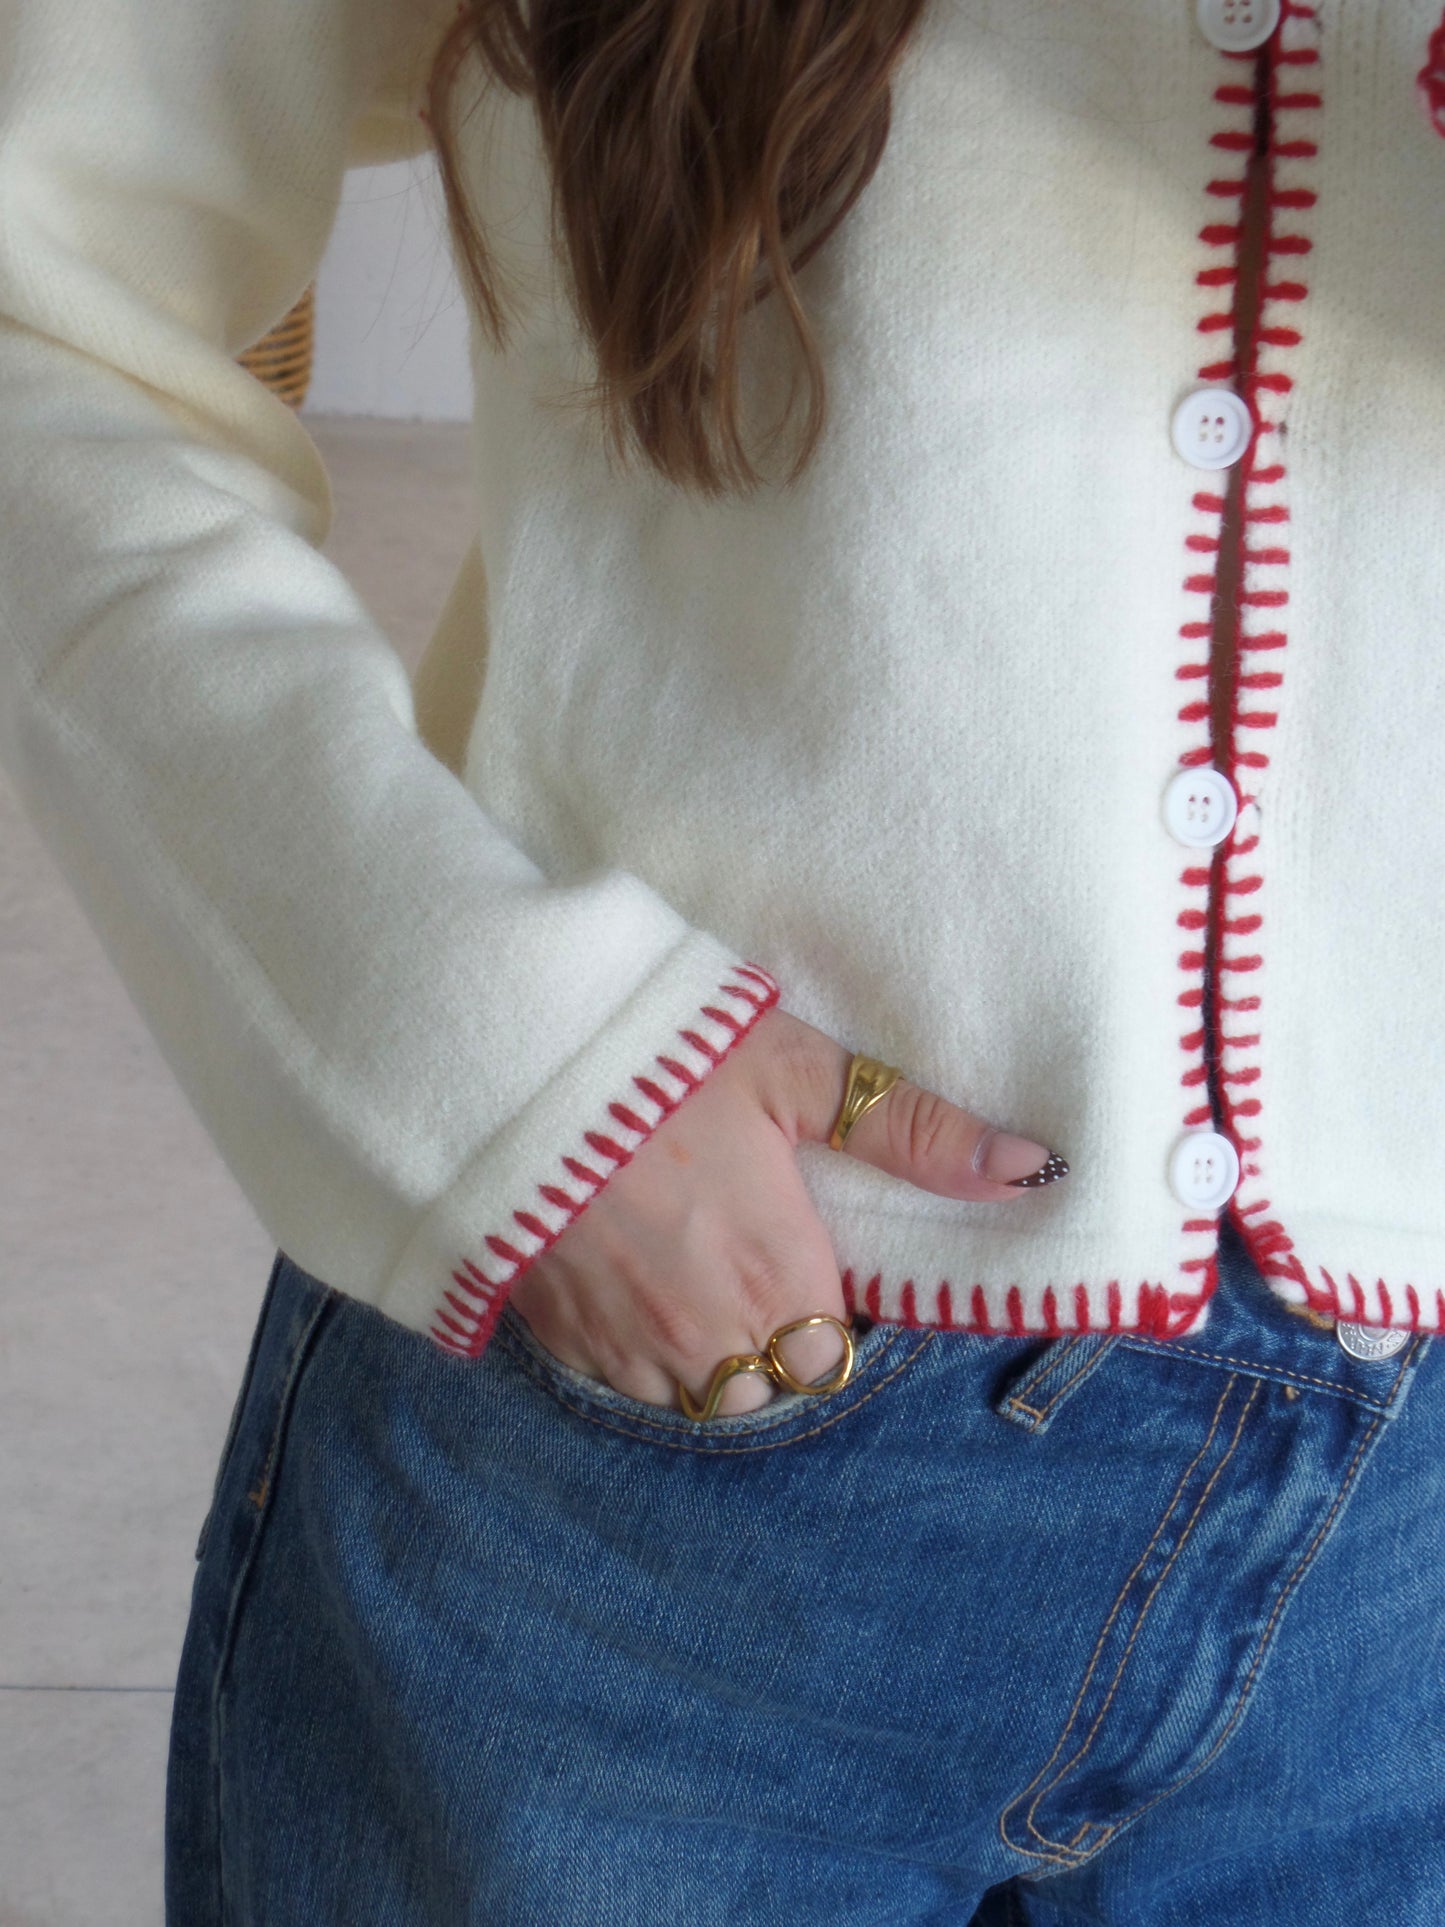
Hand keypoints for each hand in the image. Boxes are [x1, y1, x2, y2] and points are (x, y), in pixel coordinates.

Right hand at [505, 1006, 1067, 1413]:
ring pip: (694, 1392)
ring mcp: (627, 1349)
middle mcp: (710, 1335)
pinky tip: (623, 1276)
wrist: (501, 1069)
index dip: (828, 1308)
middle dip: (770, 1338)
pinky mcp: (560, 1342)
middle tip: (743, 1253)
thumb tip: (1034, 1168)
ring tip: (683, 1266)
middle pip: (769, 1385)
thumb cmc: (659, 1060)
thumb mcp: (793, 1071)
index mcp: (780, 1275)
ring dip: (702, 1351)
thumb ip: (911, 1130)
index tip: (806, 1253)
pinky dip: (631, 1346)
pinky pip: (619, 1381)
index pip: (835, 1354)